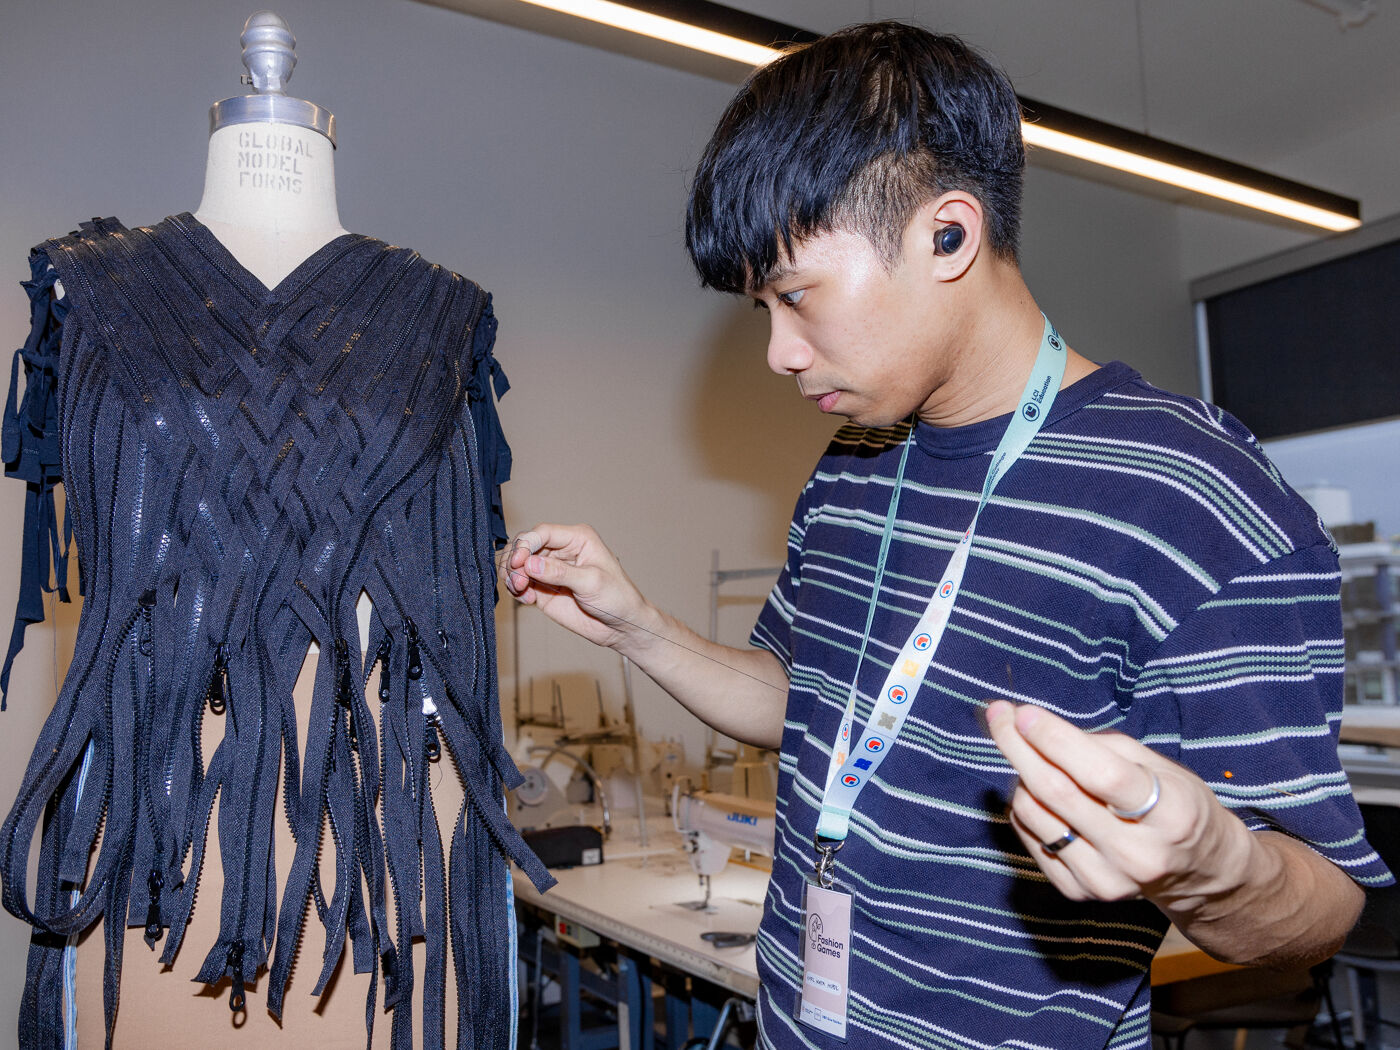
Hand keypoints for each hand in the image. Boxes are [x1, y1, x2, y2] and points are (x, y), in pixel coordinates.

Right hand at [500, 524, 650, 650]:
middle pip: (525, 546)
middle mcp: (561, 550)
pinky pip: (521, 583)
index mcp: (577, 538)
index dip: (526, 545)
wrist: (620, 626)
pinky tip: (527, 599)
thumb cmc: (617, 597)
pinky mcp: (544, 588)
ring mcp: (550, 569)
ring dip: (512, 575)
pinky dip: (517, 589)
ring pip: (518, 564)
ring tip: (521, 590)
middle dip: (515, 561)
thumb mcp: (591, 582)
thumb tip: (530, 563)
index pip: (542, 532)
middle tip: (518, 581)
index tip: (518, 562)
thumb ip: (560, 573)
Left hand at [985, 700, 1255, 909]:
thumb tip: (1033, 726)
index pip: (1101, 774)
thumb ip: (1099, 747)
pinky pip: (1030, 837)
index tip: (1024, 713)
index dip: (1055, 740)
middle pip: (1058, 793)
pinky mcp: (1080, 892)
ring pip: (1034, 814)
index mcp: (1169, 814)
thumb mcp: (1157, 765)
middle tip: (999, 716)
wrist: (1195, 870)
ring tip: (1032, 759)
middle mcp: (1137, 853)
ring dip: (1020, 775)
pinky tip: (1039, 794)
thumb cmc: (1172, 803)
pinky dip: (1025, 807)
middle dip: (1018, 747)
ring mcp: (1106, 879)